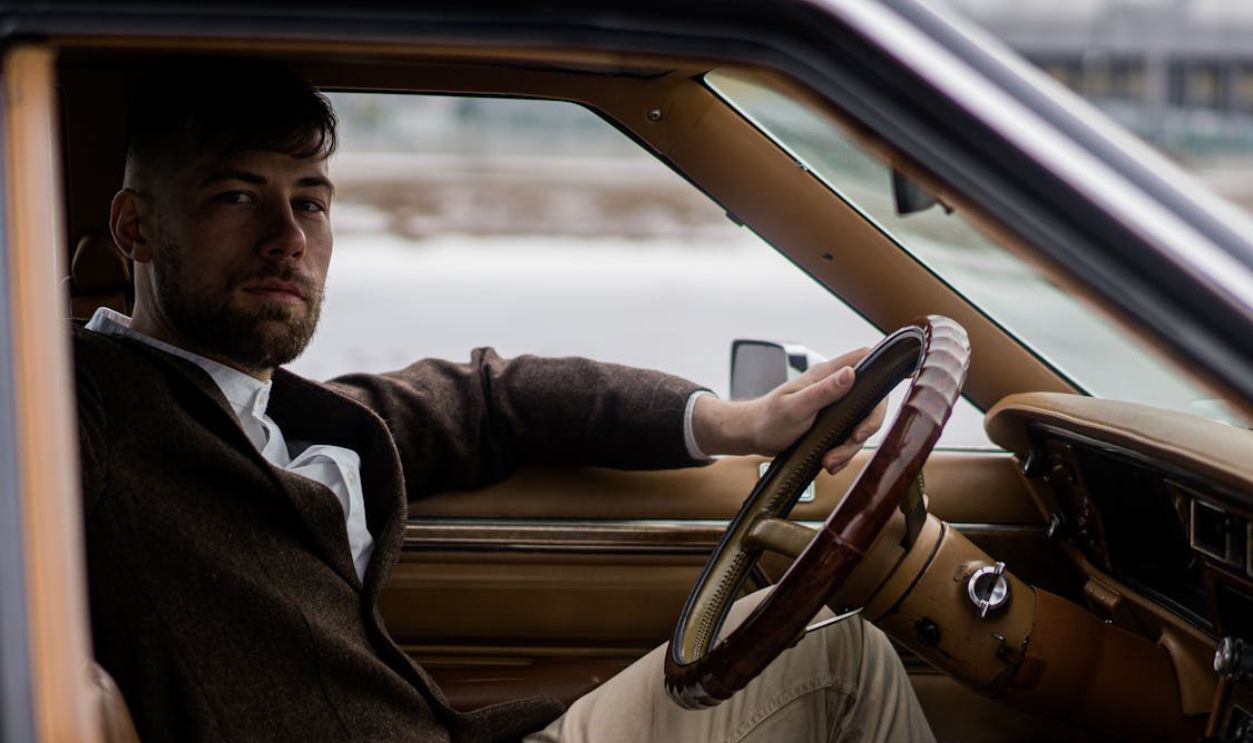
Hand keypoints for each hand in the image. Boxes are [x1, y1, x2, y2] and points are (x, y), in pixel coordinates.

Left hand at [692, 347, 886, 474]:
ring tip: (830, 461)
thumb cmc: (768, 419)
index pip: (864, 359)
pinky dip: (842, 453)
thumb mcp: (795, 407)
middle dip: (866, 426)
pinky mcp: (832, 424)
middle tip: (853, 440)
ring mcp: (834, 406)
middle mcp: (834, 387)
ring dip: (850, 447)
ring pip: (860, 424)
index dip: (881, 370)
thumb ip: (823, 391)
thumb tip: (851, 373)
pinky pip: (848, 438)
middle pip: (871, 401)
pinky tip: (829, 463)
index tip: (881, 396)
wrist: (753, 436)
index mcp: (826, 374)